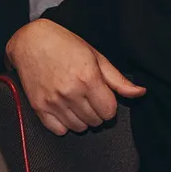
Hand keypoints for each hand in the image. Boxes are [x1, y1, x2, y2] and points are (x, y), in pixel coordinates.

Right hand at [6, 19, 144, 135]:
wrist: (30, 41)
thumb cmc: (65, 45)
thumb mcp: (96, 57)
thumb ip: (118, 80)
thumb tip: (140, 93)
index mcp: (88, 79)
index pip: (109, 111)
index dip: (110, 106)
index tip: (103, 97)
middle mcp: (71, 92)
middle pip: (95, 121)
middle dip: (97, 112)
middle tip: (89, 97)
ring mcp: (53, 102)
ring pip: (78, 128)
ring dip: (82, 119)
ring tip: (77, 102)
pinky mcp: (38, 107)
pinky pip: (58, 130)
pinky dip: (64, 124)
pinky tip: (64, 109)